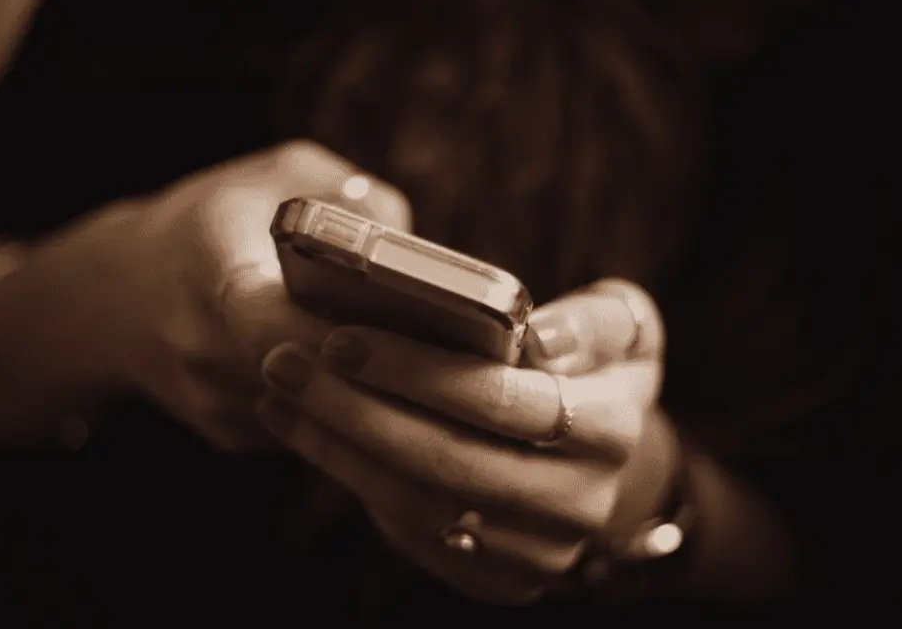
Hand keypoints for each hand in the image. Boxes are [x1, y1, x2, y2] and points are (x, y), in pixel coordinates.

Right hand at [33, 140, 409, 450]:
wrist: (116, 295)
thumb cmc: (212, 221)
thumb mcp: (276, 175)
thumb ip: (349, 194)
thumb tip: (413, 244)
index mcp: (211, 267)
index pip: (268, 318)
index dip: (333, 330)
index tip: (391, 321)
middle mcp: (203, 343)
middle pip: (309, 373)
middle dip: (375, 362)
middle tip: (437, 348)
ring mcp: (213, 399)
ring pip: (315, 408)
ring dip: (365, 388)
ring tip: (414, 359)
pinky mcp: (227, 433)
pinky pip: (303, 426)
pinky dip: (340, 404)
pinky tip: (361, 375)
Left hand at [254, 278, 675, 602]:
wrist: (599, 464)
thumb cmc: (592, 371)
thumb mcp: (620, 327)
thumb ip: (592, 320)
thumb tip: (537, 338)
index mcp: (612, 430)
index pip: (501, 400)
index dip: (416, 371)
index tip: (341, 337)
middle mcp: (580, 503)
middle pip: (446, 460)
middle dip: (354, 409)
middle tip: (285, 361)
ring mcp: (536, 553)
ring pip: (417, 502)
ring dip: (335, 445)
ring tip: (281, 390)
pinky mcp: (496, 580)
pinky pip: (409, 532)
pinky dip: (349, 477)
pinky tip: (305, 429)